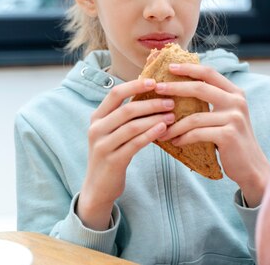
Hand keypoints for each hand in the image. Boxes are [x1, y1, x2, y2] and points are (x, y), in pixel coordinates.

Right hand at [78, 78, 175, 229]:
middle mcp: (96, 128)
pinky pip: (134, 144)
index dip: (135, 85)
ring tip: (173, 115)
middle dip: (151, 103)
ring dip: (154, 118)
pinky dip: (150, 134)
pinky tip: (164, 129)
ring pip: (132, 126)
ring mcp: (102, 145)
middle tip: (171, 102)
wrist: (99, 186)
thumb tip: (153, 92)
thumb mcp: (114, 131)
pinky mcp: (112, 160)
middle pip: (127, 110)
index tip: (155, 82)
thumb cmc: (113, 152)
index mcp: (97, 116)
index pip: (115, 94)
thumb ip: (126, 114)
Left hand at [155, 63, 269, 206]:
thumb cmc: (233, 141)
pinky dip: (183, 138)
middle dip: (175, 87)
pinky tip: (175, 142)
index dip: (189, 68)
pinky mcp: (228, 135)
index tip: (169, 67)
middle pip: (200, 88)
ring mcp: (234, 118)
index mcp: (235, 93)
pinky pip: (197, 134)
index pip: (209, 73)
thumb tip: (182, 88)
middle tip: (157, 89)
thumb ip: (213, 101)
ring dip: (174, 125)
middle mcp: (237, 102)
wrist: (251, 166)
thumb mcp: (227, 115)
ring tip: (161, 131)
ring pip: (194, 117)